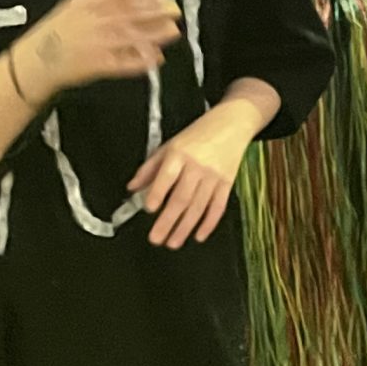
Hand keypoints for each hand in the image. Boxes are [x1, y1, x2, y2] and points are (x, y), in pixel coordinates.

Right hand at [23, 0, 179, 98]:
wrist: (32, 63)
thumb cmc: (57, 34)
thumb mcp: (74, 7)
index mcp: (84, 3)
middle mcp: (89, 21)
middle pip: (128, 12)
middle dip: (155, 10)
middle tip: (175, 10)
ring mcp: (93, 43)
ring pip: (129, 36)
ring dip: (154, 33)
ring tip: (172, 31)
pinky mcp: (95, 65)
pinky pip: (122, 62)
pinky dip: (140, 60)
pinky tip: (156, 57)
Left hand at [128, 102, 258, 247]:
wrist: (233, 122)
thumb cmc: (199, 133)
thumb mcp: (170, 145)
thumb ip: (150, 167)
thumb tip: (132, 188)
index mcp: (180, 154)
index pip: (167, 177)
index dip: (157, 194)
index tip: (149, 209)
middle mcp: (198, 166)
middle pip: (182, 197)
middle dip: (168, 221)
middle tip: (156, 238)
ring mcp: (215, 175)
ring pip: (199, 206)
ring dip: (185, 227)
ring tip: (173, 242)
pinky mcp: (228, 182)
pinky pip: (219, 206)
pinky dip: (209, 222)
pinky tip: (199, 235)